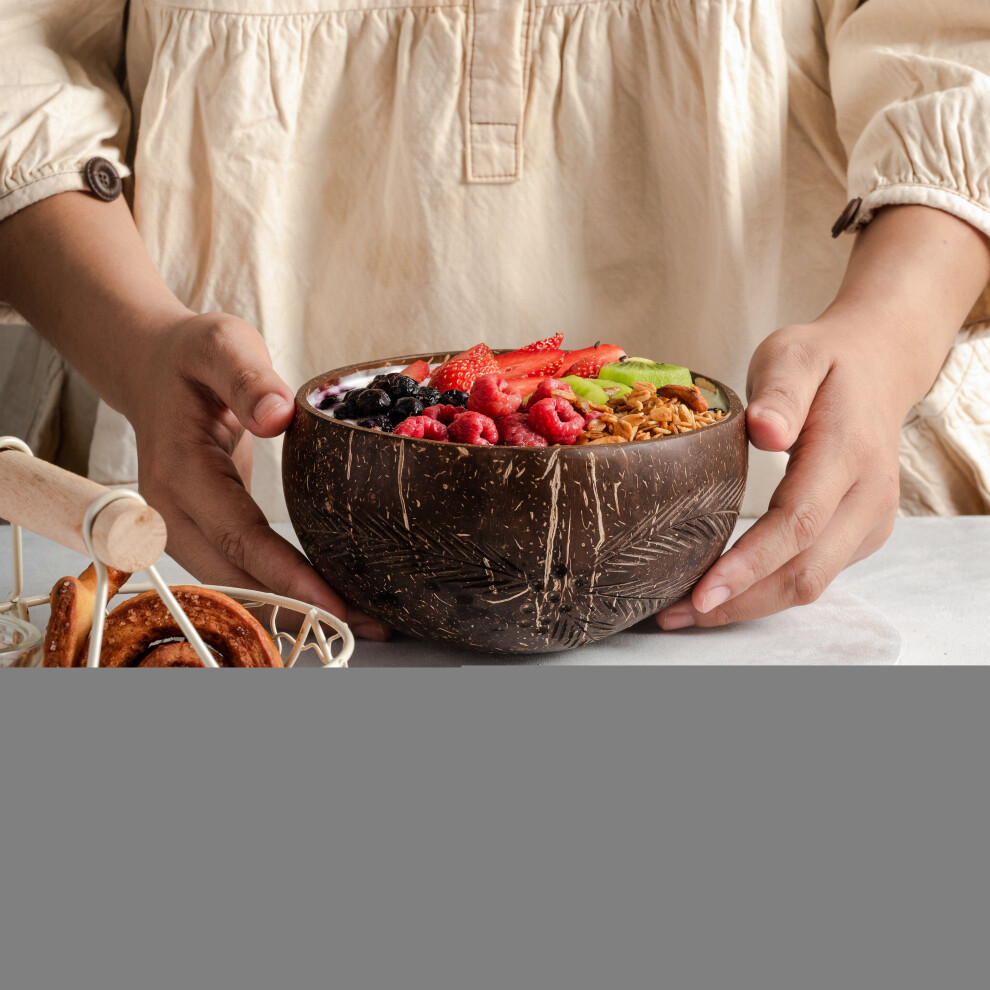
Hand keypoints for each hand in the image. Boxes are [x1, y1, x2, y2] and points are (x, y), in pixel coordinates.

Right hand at [124, 311, 389, 639]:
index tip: (335, 605)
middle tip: (373, 624)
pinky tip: (332, 597)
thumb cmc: (191, 356)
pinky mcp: (198, 533)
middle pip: (237, 579)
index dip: (286, 576)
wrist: (152, 369)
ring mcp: (179, 529)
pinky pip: (240, 571)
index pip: (238, 537)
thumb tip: (275, 416)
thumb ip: (247, 378)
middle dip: (302, 608)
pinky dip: (282, 591)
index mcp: (179, 471)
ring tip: (366, 620)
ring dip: (295, 608)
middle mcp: (170, 513)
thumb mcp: (221, 345)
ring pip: (237, 586)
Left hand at [657, 318, 900, 628]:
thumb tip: (766, 430)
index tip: (701, 592)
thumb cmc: (824, 361)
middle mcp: (869, 496)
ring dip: (750, 606)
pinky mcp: (863, 534)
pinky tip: (725, 593)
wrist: (878, 367)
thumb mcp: (795, 354)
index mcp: (848, 452)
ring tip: (687, 613)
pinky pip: (815, 574)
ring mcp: (871, 520)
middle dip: (739, 602)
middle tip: (674, 615)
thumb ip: (781, 392)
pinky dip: (768, 591)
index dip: (748, 565)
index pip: (796, 523)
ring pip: (812, 583)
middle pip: (804, 571)